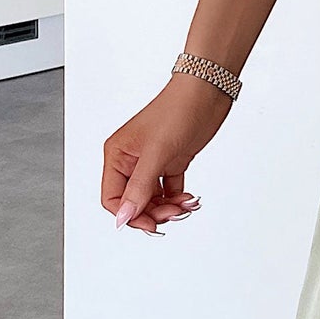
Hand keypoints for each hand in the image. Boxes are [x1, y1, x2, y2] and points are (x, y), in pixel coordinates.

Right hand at [100, 73, 233, 234]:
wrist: (206, 93)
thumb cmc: (177, 111)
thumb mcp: (156, 154)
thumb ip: (140, 187)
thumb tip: (124, 216)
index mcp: (118, 155)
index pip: (113, 198)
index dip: (130, 215)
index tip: (151, 225)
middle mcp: (131, 160)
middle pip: (134, 202)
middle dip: (154, 213)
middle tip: (174, 214)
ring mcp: (152, 162)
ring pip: (153, 199)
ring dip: (169, 208)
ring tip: (186, 205)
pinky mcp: (171, 162)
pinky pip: (170, 191)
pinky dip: (179, 199)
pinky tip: (190, 199)